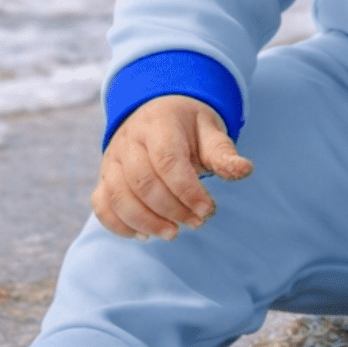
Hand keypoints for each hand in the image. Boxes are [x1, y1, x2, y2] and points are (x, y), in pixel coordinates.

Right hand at [92, 95, 252, 240]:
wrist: (158, 112)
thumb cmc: (188, 125)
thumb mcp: (210, 130)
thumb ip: (223, 152)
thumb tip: (245, 170)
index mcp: (159, 123)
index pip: (168, 160)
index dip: (187, 190)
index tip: (208, 209)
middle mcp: (130, 140)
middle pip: (143, 182)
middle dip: (171, 209)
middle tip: (197, 223)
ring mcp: (112, 159)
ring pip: (119, 196)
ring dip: (146, 222)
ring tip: (173, 233)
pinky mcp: (105, 177)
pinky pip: (102, 205)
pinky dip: (119, 225)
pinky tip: (145, 235)